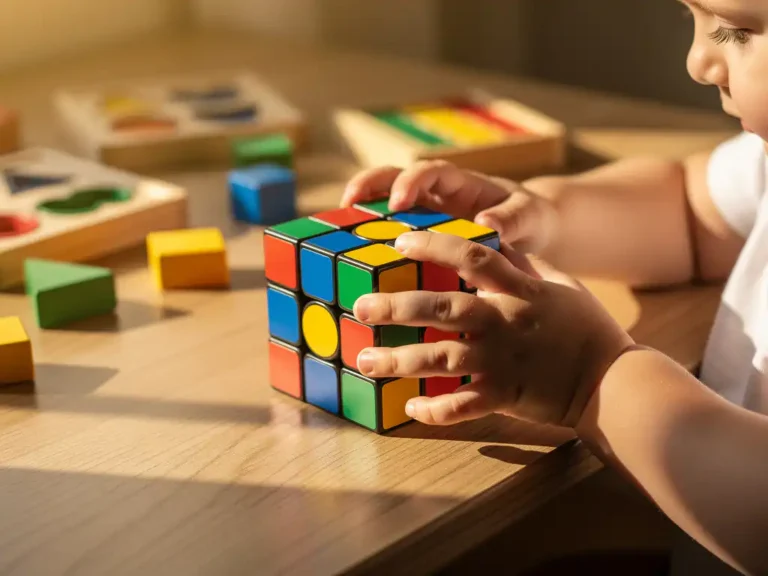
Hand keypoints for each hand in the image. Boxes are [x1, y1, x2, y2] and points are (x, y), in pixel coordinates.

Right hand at [340, 160, 559, 252]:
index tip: (399, 202)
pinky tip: (356, 266)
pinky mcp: (419, 237)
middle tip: (348, 204)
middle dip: (369, 185)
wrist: (531, 234)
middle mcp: (436, 194)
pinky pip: (389, 234)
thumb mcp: (530, 217)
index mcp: (462, 183)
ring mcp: (424, 214)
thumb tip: (487, 222)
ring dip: (360, 214)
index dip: (412, 181)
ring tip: (336, 232)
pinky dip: (370, 243)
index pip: (432, 171)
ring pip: (383, 204)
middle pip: (393, 177)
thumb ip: (512, 218)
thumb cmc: (531, 220)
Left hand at [352, 232, 634, 427]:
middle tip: (362, 307)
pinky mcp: (504, 395)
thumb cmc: (588, 328)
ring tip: (364, 361)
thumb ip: (525, 264)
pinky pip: (462, 405)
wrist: (613, 381)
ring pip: (441, 359)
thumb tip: (495, 240)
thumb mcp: (561, 285)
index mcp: (519, 290)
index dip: (433, 246)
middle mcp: (504, 323)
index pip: (471, 258)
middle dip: (397, 307)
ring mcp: (501, 361)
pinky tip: (409, 408)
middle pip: (442, 310)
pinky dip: (435, 410)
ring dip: (399, 361)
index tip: (398, 241)